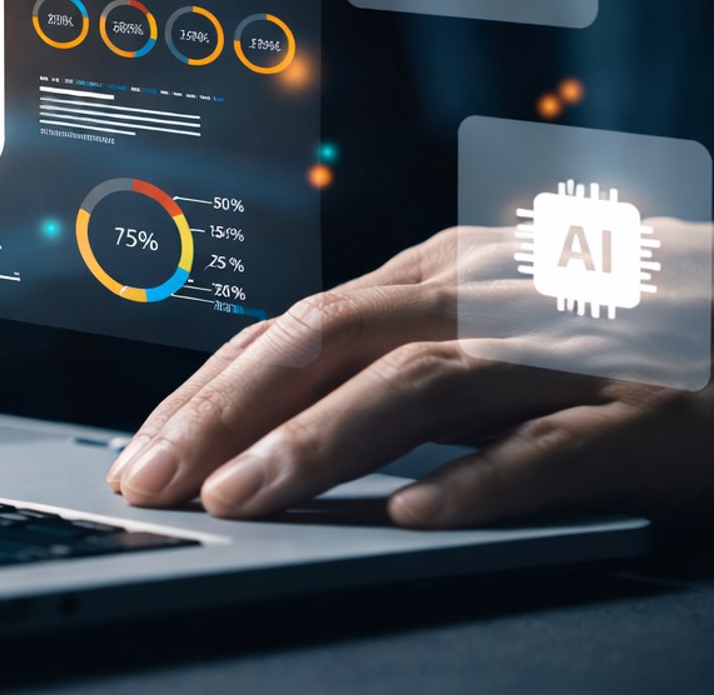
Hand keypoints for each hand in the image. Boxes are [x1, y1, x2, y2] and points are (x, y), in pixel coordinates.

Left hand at [107, 224, 713, 526]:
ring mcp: (563, 347)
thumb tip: (278, 410)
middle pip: (328, 341)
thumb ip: (400, 349)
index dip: (210, 386)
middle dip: (225, 412)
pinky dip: (475, 480)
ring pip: (417, 385)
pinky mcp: (644, 410)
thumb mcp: (494, 311)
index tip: (144, 446)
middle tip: (153, 479)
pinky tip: (415, 516)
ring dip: (317, 443)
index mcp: (442, 272)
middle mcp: (487, 294)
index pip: (295, 327)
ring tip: (241, 498)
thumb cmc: (624, 322)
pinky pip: (548, 446)